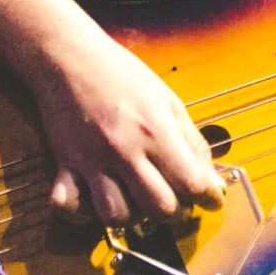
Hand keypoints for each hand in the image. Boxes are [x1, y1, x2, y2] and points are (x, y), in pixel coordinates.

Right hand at [36, 32, 226, 225]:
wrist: (69, 58)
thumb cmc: (122, 75)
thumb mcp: (167, 100)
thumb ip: (191, 141)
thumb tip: (210, 179)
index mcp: (155, 130)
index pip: (191, 182)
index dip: (208, 197)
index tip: (211, 199)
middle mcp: (124, 150)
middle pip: (159, 209)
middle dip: (174, 212)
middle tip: (174, 200)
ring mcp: (91, 161)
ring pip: (116, 217)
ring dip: (131, 216)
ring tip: (136, 200)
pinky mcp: (64, 166)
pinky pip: (68, 207)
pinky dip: (82, 213)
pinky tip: (95, 200)